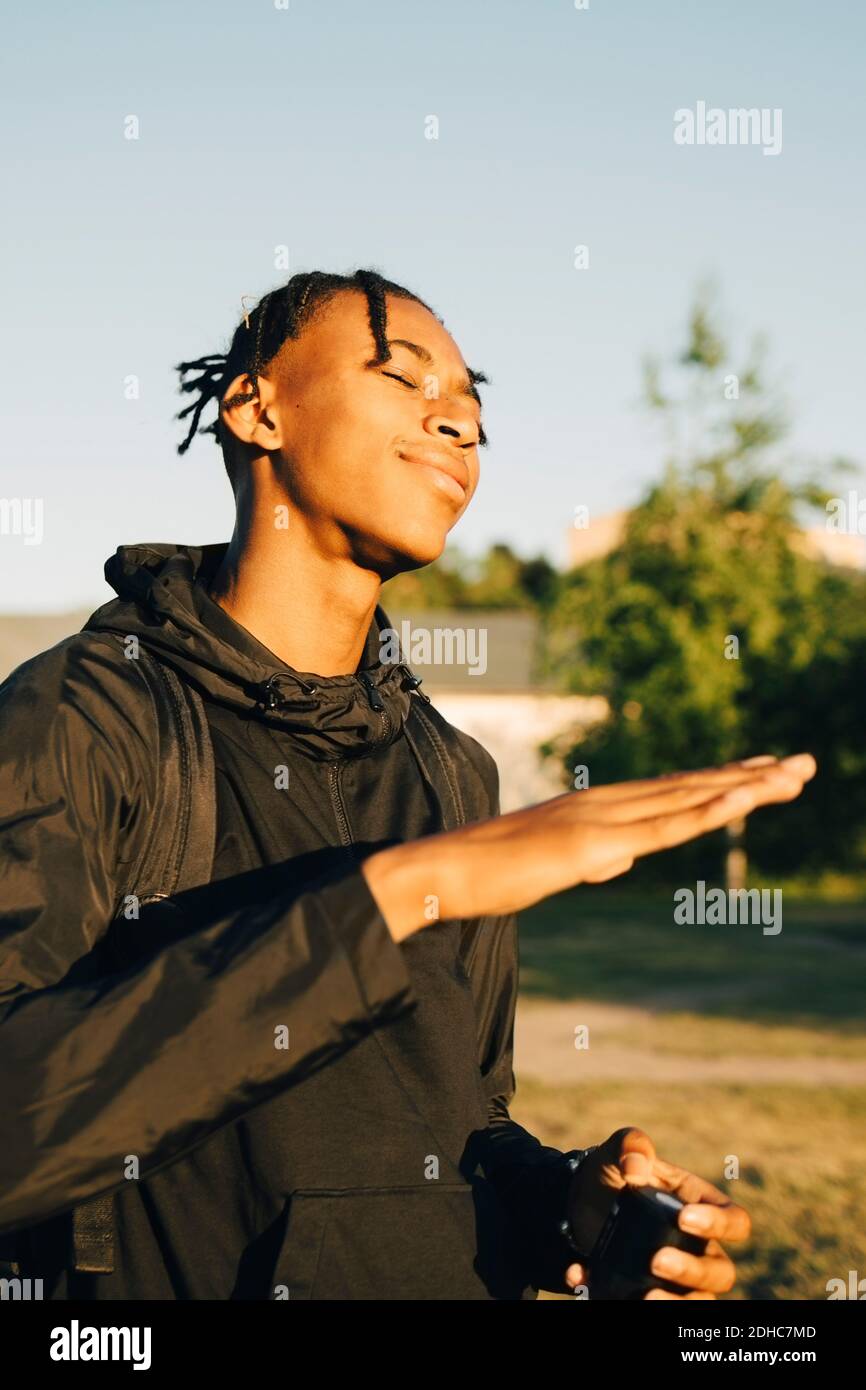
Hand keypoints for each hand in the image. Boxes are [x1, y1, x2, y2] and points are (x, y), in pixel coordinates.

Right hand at [362, 752, 816, 940]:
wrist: (443, 871)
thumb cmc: (490, 874)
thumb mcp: (554, 866)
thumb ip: (593, 856)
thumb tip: (621, 857)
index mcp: (599, 809)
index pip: (673, 792)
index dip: (721, 781)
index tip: (765, 774)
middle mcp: (607, 803)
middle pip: (691, 788)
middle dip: (750, 777)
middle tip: (803, 764)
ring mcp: (602, 819)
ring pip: (686, 800)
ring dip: (743, 786)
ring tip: (792, 775)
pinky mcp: (593, 843)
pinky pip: (661, 829)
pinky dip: (705, 811)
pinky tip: (741, 799)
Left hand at [563, 1127, 749, 1299]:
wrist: (581, 1198)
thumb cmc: (614, 1170)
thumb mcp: (619, 1149)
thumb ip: (631, 1145)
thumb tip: (635, 1168)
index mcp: (700, 1205)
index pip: (735, 1221)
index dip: (719, 1224)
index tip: (684, 1218)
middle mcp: (696, 1245)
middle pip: (720, 1272)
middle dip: (693, 1271)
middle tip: (657, 1260)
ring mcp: (675, 1274)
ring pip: (697, 1300)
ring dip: (675, 1303)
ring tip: (645, 1296)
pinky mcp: (647, 1290)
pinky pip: (644, 1304)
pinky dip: (615, 1298)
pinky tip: (583, 1277)